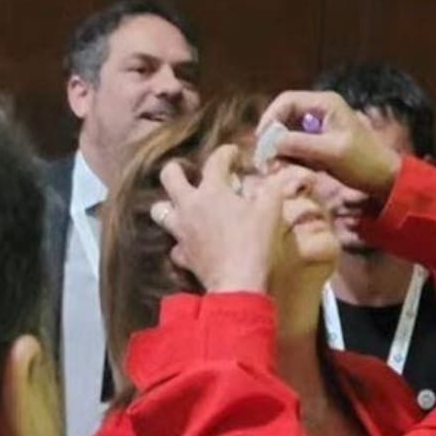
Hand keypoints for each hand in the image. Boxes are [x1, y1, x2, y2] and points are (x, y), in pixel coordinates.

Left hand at [152, 146, 312, 293]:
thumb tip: (276, 176)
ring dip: (168, 206)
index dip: (226, 153)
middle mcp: (189, 205)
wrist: (237, 283)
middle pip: (169, 177)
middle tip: (187, 173)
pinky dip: (181, 243)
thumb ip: (272, 188)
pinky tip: (191, 244)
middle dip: (176, 170)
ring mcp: (181, 231)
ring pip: (159, 210)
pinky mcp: (182, 254)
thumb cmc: (254, 242)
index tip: (235, 154)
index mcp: (212, 190)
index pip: (215, 160)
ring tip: (182, 207)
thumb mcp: (271, 210)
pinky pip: (175, 245)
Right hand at [257, 90, 402, 201]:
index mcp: (325, 104)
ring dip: (281, 149)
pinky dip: (291, 157)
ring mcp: (320, 126)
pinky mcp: (320, 142)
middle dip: (274, 137)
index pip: (286, 101)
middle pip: (284, 116)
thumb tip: (272, 142)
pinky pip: (297, 146)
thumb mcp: (331, 152)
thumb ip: (301, 144)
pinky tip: (290, 169)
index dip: (270, 118)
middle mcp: (320, 110)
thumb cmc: (363, 162)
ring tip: (277, 168)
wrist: (384, 178)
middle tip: (266, 159)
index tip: (262, 140)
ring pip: (289, 133)